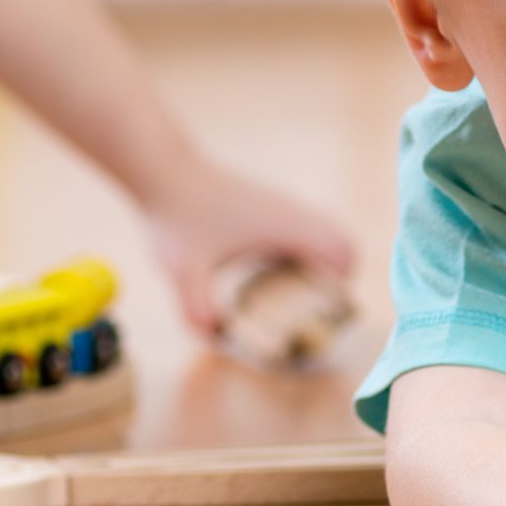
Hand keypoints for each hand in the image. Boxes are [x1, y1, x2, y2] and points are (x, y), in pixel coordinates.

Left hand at [142, 158, 354, 336]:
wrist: (161, 168)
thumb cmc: (177, 216)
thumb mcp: (184, 273)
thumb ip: (196, 311)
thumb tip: (214, 336)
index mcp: (284, 227)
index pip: (341, 250)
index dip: (344, 282)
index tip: (326, 309)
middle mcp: (288, 211)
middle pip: (340, 239)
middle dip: (336, 274)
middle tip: (313, 304)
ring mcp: (276, 202)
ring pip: (319, 228)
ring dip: (317, 259)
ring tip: (288, 291)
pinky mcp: (261, 199)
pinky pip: (297, 224)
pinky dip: (297, 246)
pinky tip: (263, 267)